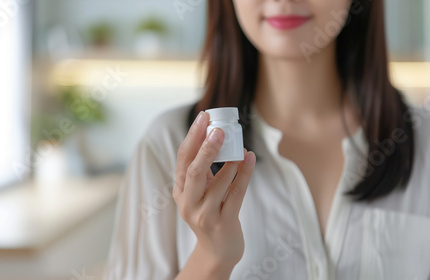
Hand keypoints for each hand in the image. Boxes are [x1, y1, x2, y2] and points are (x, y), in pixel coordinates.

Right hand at [173, 111, 255, 267]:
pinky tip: (250, 159)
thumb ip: (204, 170)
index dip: (193, 137)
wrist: (218, 251)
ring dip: (232, 161)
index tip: (204, 117)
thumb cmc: (210, 214)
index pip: (183, 160)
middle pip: (194, 171)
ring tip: (241, 145)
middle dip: (207, 148)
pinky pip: (236, 193)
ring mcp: (204, 215)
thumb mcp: (200, 192)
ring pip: (219, 182)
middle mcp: (188, 203)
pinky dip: (244, 174)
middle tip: (219, 129)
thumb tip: (216, 136)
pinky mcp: (223, 222)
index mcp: (180, 191)